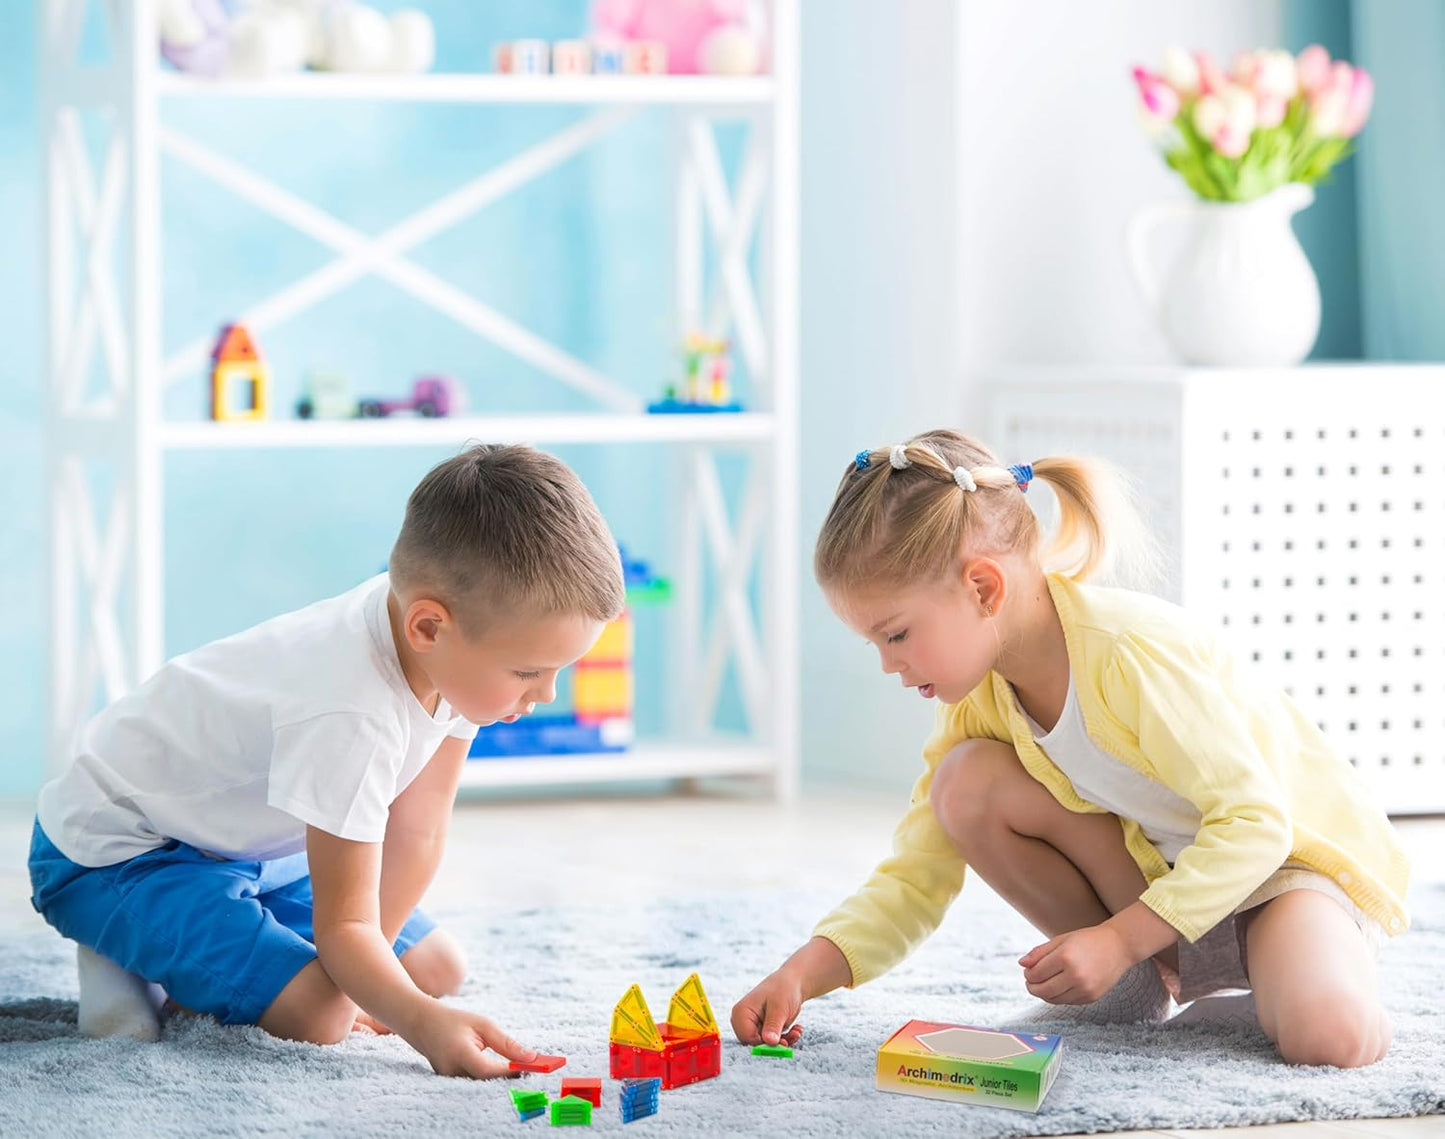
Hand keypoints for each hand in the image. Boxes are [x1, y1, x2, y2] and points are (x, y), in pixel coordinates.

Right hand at [410, 1005, 536, 1078]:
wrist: (421, 1024)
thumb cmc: (454, 1021)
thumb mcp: (483, 1025)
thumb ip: (506, 1043)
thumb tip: (530, 1057)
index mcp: (459, 1053)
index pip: (487, 1070)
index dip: (509, 1072)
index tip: (530, 1068)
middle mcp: (451, 1070)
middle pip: (486, 1081)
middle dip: (509, 1077)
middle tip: (532, 1070)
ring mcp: (447, 1078)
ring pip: (481, 1083)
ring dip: (500, 1077)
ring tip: (520, 1067)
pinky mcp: (449, 1081)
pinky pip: (473, 1081)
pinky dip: (489, 1077)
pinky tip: (503, 1070)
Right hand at [730, 969, 805, 1047]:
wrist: (792, 982)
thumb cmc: (783, 989)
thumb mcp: (779, 1008)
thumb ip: (773, 1026)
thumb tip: (769, 1042)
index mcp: (741, 1013)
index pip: (747, 1038)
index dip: (764, 1044)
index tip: (783, 1043)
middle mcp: (743, 1021)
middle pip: (756, 1043)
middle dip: (776, 1044)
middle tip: (793, 1037)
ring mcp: (753, 1025)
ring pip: (765, 1044)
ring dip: (783, 1041)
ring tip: (797, 1031)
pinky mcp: (762, 1029)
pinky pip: (772, 1041)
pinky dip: (785, 1038)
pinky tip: (795, 1030)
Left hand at [1018, 924, 1135, 1004]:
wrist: (1118, 947)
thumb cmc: (1088, 940)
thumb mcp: (1061, 940)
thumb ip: (1040, 953)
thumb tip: (1022, 964)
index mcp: (1065, 957)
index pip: (1036, 974)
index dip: (1028, 973)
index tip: (1028, 970)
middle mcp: (1075, 976)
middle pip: (1043, 991)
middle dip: (1032, 987)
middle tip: (1030, 981)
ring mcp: (1085, 989)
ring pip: (1054, 1000)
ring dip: (1044, 994)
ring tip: (1043, 983)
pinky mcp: (1091, 997)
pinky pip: (1067, 1002)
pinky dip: (1058, 996)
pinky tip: (1058, 986)